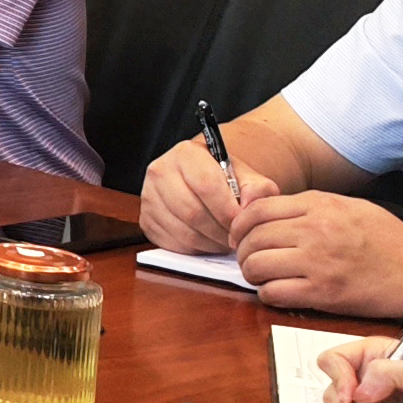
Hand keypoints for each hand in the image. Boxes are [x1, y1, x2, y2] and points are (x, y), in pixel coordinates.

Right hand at [138, 136, 270, 252]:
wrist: (201, 179)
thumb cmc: (225, 178)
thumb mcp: (247, 176)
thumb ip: (257, 190)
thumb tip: (250, 210)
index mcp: (186, 153)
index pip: (206, 185)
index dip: (227, 210)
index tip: (242, 224)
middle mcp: (161, 171)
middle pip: (192, 211)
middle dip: (219, 231)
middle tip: (236, 238)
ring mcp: (148, 196)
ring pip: (182, 231)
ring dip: (209, 243)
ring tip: (225, 241)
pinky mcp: (145, 219)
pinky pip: (171, 243)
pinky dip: (194, 249)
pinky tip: (208, 242)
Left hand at [229, 190, 402, 314]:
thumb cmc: (390, 242)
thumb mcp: (351, 207)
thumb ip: (312, 206)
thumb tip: (272, 211)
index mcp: (320, 206)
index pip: (257, 210)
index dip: (240, 225)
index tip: (240, 236)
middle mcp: (315, 231)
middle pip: (253, 238)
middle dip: (244, 251)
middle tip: (251, 259)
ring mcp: (317, 263)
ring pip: (256, 266)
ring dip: (253, 274)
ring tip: (264, 276)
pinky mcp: (322, 293)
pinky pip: (272, 293)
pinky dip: (268, 294)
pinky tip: (279, 291)